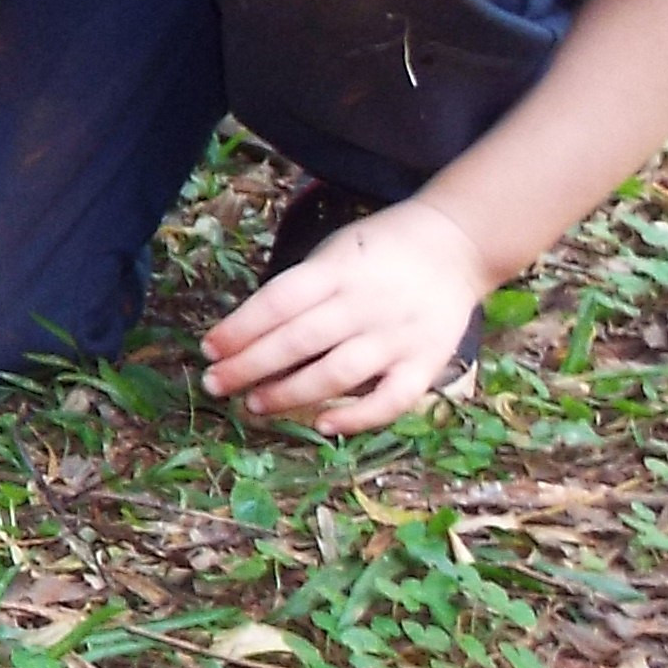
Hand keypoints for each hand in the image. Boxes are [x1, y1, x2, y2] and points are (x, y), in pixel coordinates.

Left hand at [203, 196, 494, 433]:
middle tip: (215, 384)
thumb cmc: (379, 251)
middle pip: (299, 340)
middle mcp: (365, 303)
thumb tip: (247, 334)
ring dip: (290, 393)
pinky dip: (358, 417)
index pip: (279, 302)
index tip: (209, 349)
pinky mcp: (426, 362)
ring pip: (338, 372)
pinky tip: (323, 425)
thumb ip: (300, 289)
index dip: (240, 328)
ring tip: (254, 406)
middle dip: (250, 365)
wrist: (458, 243)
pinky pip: (392, 398)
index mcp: (337, 271)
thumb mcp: (335, 253)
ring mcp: (398, 336)